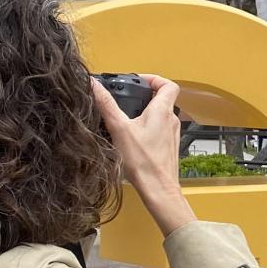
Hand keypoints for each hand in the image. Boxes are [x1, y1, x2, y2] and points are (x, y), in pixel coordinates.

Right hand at [91, 74, 195, 234]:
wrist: (158, 188)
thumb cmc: (143, 161)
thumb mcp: (119, 129)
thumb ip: (106, 105)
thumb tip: (94, 85)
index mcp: (163, 110)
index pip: (168, 84)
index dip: (154, 79)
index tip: (138, 81)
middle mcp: (171, 120)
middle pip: (163, 99)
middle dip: (145, 95)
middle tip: (128, 97)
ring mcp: (172, 134)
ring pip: (161, 115)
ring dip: (146, 112)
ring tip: (127, 117)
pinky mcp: (169, 147)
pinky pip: (160, 130)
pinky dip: (148, 127)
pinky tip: (133, 137)